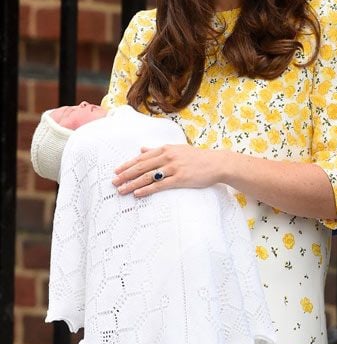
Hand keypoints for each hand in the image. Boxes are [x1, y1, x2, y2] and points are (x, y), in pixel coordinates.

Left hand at [112, 144, 229, 197]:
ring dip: (132, 184)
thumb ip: (159, 149)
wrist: (216, 163)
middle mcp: (168, 157)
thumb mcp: (177, 149)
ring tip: (121, 190)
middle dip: (125, 175)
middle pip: (141, 166)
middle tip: (114, 182)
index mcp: (166, 149)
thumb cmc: (197, 157)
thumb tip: (142, 149)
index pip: (142, 157)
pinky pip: (159, 185)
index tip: (116, 171)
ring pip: (148, 176)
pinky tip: (138, 194)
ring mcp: (173, 168)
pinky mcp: (180, 178)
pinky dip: (147, 190)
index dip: (127, 164)